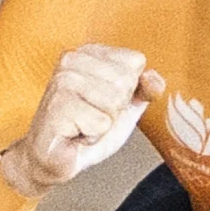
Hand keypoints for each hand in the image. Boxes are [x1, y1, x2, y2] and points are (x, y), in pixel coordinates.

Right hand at [0, 45, 163, 199]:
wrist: (54, 158)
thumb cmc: (85, 129)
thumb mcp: (124, 106)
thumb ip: (144, 89)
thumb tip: (155, 80)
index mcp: (89, 52)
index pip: (135, 61)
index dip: (128, 91)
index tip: (104, 102)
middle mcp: (71, 59)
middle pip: (125, 82)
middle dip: (115, 109)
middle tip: (92, 117)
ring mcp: (62, 81)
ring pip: (114, 102)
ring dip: (103, 124)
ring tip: (83, 125)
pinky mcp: (57, 105)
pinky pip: (100, 123)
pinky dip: (92, 136)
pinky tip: (75, 134)